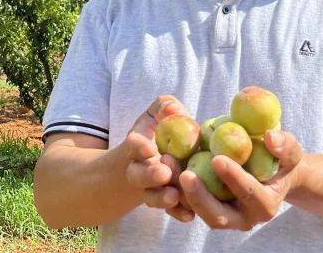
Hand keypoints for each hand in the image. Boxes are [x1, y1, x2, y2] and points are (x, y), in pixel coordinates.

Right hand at [120, 95, 194, 220]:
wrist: (150, 162)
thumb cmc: (156, 133)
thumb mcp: (155, 116)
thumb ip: (162, 107)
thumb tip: (173, 108)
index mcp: (136, 147)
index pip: (133, 146)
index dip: (138, 146)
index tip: (147, 146)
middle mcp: (139, 170)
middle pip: (139, 175)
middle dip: (150, 175)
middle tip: (163, 172)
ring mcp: (151, 189)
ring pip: (152, 196)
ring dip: (162, 197)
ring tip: (174, 196)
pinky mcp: (166, 202)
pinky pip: (170, 210)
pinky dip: (178, 213)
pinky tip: (189, 215)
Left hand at [178, 129, 304, 229]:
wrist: (271, 173)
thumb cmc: (282, 160)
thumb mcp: (291, 151)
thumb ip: (284, 145)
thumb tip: (270, 138)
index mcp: (265, 206)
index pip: (249, 194)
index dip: (234, 178)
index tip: (218, 158)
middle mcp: (243, 219)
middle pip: (217, 215)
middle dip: (200, 196)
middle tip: (185, 173)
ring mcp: (223, 218)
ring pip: (199, 212)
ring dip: (182, 192)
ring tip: (169, 166)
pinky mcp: (207, 210)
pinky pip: (188, 205)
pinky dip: (176, 188)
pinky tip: (166, 166)